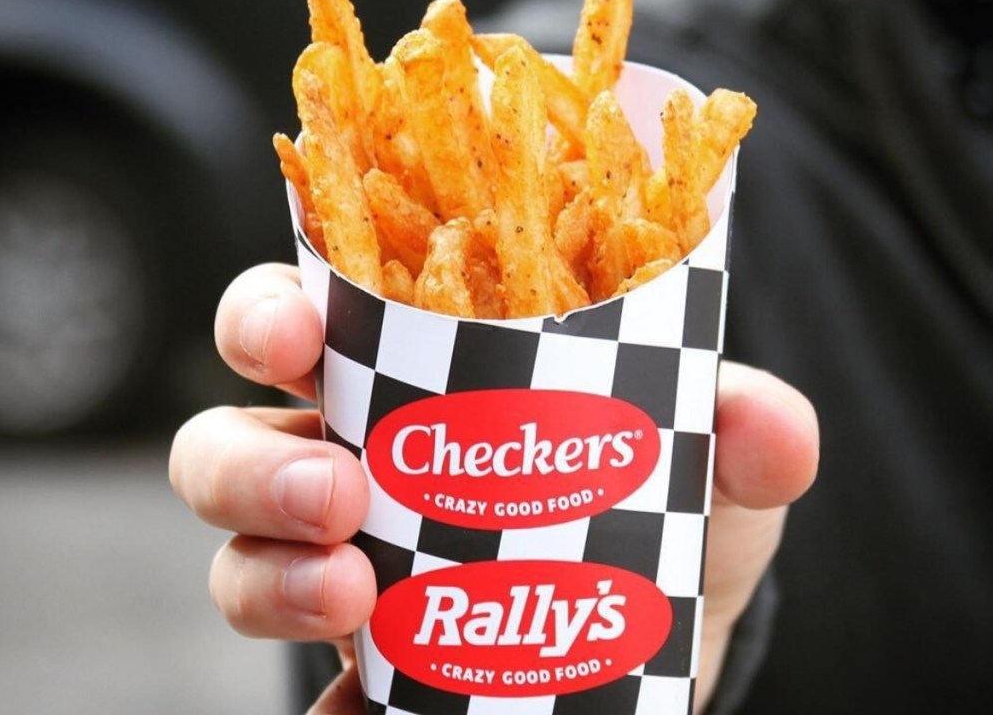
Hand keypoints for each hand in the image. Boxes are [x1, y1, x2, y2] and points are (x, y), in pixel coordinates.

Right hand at [170, 263, 818, 714]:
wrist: (666, 643)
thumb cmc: (663, 513)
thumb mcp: (709, 463)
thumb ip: (745, 432)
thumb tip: (766, 423)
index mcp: (412, 381)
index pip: (299, 323)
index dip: (268, 316)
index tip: (296, 334)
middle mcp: (355, 467)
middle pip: (226, 446)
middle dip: (250, 465)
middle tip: (337, 494)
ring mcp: (347, 573)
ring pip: (238, 562)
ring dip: (270, 580)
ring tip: (354, 603)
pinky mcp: (370, 674)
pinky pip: (310, 694)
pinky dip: (332, 712)